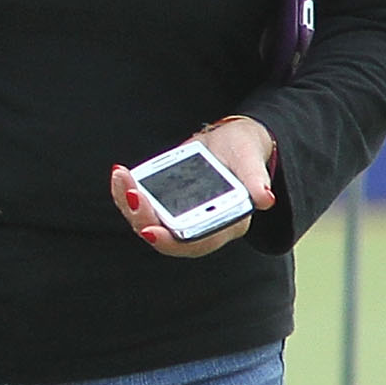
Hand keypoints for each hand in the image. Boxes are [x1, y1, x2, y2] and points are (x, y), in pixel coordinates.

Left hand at [110, 115, 275, 257]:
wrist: (228, 142)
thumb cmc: (244, 152)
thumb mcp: (251, 160)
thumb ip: (256, 179)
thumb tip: (265, 198)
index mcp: (227, 223)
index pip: (196, 243)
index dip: (172, 241)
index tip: (149, 231)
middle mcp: (200, 225)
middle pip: (164, 236)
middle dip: (142, 218)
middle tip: (130, 194)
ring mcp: (178, 214)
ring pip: (146, 221)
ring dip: (128, 203)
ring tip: (121, 177)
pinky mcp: (163, 201)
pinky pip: (140, 203)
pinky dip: (126, 191)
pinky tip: (120, 174)